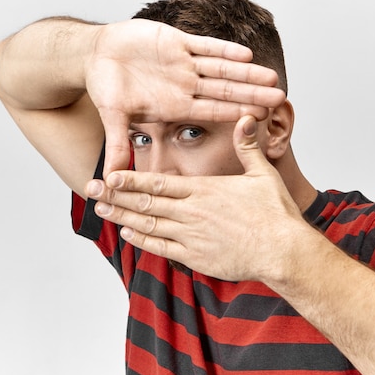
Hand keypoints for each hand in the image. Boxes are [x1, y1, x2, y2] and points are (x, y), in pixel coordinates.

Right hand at [85, 19, 285, 176]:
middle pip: (225, 91)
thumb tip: (111, 180)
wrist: (97, 55)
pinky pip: (205, 46)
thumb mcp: (113, 117)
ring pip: (222, 68)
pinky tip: (246, 54)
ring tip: (272, 76)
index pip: (211, 112)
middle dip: (251, 93)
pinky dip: (223, 49)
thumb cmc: (105, 86)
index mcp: (174, 106)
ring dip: (246, 71)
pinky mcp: (177, 42)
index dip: (235, 115)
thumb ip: (118, 145)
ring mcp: (183, 64)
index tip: (260, 120)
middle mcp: (184, 86)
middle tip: (280, 98)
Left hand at [86, 116, 302, 281]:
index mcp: (204, 190)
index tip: (109, 174)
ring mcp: (191, 236)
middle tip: (90, 190)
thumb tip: (246, 117)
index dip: (131, 179)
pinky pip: (161, 248)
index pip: (158, 182)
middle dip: (115, 196)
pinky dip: (142, 241)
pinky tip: (127, 234)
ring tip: (100, 210)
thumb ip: (247, 147)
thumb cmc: (276, 214)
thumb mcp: (263, 174)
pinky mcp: (196, 257)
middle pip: (145, 202)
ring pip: (147, 224)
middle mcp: (191, 212)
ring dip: (121, 217)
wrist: (284, 251)